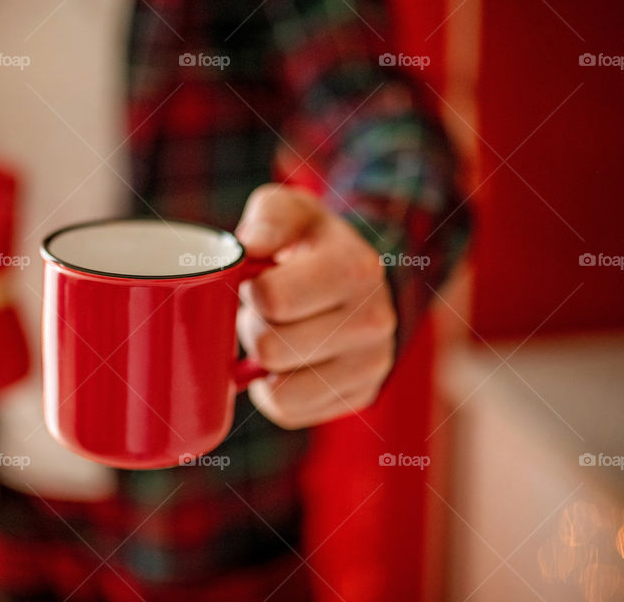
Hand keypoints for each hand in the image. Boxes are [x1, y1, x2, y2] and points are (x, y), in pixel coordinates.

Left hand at [235, 184, 395, 429]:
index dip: (250, 292)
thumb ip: (268, 217)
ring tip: (278, 334)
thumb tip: (249, 247)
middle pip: (271, 347)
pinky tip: (287, 362)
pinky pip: (289, 412)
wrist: (356, 278)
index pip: (272, 300)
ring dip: (263, 365)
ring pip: (280, 390)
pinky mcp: (360, 396)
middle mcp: (373, 320)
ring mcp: (372, 364)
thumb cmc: (309, 244)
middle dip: (253, 327)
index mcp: (355, 269)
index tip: (259, 280)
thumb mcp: (290, 211)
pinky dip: (274, 391)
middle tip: (266, 312)